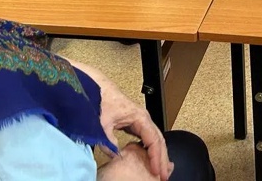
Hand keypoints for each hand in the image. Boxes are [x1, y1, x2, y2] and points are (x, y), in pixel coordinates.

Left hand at [75, 63, 173, 179]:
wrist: (98, 88)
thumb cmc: (102, 100)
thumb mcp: (102, 123)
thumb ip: (108, 140)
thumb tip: (115, 155)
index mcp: (140, 118)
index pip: (154, 140)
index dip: (156, 157)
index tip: (156, 170)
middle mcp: (144, 119)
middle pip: (159, 141)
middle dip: (162, 159)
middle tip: (164, 176)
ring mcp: (141, 121)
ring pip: (156, 139)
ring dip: (159, 155)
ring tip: (160, 170)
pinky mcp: (135, 123)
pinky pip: (148, 138)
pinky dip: (152, 149)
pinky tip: (150, 159)